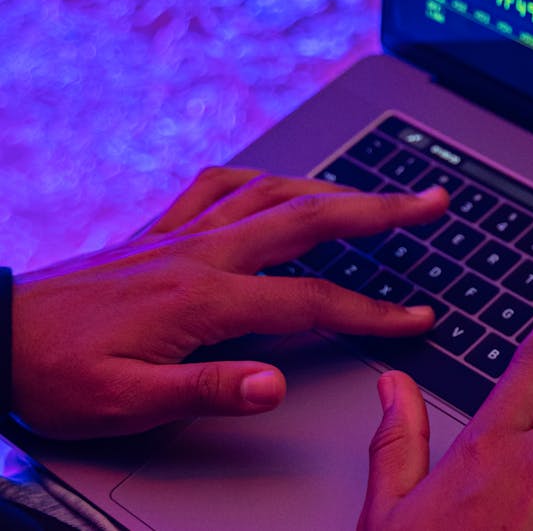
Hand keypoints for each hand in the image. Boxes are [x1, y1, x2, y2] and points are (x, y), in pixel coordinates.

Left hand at [12, 166, 448, 438]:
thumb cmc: (52, 374)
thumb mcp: (126, 402)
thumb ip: (206, 390)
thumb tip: (276, 384)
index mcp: (202, 297)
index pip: (312, 302)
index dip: (373, 312)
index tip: (417, 318)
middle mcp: (199, 252)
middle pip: (310, 219)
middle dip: (380, 210)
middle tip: (431, 200)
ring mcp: (179, 234)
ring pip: (272, 191)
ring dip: (333, 187)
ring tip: (375, 194)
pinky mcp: (157, 232)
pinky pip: (218, 186)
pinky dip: (258, 177)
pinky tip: (275, 182)